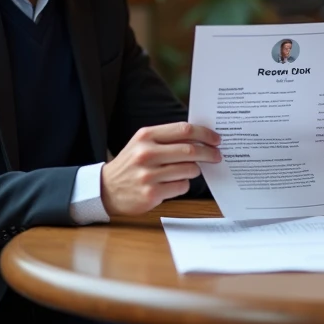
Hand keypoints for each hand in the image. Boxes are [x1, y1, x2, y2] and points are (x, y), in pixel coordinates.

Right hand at [100, 122, 221, 215]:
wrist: (106, 189)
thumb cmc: (131, 164)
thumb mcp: (143, 143)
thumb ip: (168, 138)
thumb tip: (201, 137)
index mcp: (146, 136)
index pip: (184, 130)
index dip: (205, 134)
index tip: (216, 139)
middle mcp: (146, 153)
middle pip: (190, 150)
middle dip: (209, 153)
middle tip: (217, 156)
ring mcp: (148, 175)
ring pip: (189, 170)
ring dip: (195, 170)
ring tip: (190, 170)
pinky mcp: (151, 194)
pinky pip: (182, 187)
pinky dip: (184, 184)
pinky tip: (174, 183)